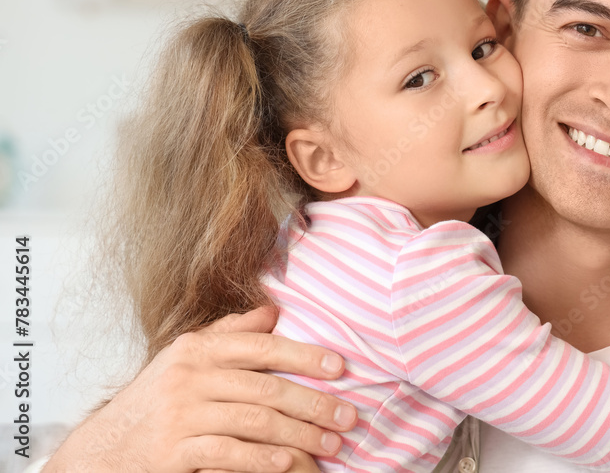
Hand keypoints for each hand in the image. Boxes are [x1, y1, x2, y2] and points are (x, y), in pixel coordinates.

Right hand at [44, 306, 357, 472]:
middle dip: (314, 403)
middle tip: (348, 416)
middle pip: (265, 388)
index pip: (261, 347)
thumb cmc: (154, 400)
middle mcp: (189, 378)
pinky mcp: (174, 452)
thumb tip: (273, 311)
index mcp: (197, 350)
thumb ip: (229, 333)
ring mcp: (181, 416)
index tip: (340, 368)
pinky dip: (264, 458)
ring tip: (331, 444)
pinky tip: (290, 462)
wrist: (102, 449)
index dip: (304, 355)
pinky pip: (229, 453)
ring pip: (255, 422)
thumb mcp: (184, 357)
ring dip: (300, 435)